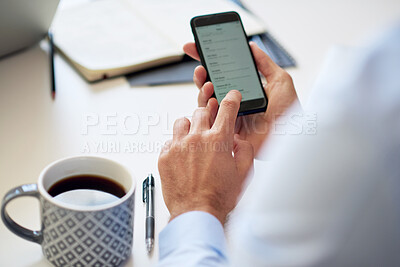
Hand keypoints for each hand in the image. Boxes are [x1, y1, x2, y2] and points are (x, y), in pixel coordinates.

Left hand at [158, 91, 253, 224]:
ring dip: (190, 127)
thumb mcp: (243, 173)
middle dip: (209, 114)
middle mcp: (197, 138)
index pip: (227, 109)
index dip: (231, 98)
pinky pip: (170, 141)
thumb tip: (237, 139)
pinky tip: (183, 157)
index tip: (231, 95)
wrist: (196, 213)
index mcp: (218, 140)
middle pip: (202, 111)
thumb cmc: (219, 196)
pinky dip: (177, 145)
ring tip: (194, 140)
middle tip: (211, 124)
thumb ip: (244, 149)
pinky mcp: (164, 156)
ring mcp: (178, 146)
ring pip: (182, 122)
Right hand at [183, 42, 299, 154]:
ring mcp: (228, 118)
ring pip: (205, 103)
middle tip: (201, 69)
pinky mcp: (226, 133)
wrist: (292, 135)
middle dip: (201, 76)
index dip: (206, 60)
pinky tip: (212, 101)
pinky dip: (207, 109)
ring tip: (209, 84)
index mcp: (243, 91)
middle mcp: (233, 104)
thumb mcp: (280, 81)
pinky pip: (210, 120)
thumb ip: (264, 63)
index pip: (221, 74)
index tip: (195, 47)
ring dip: (203, 91)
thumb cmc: (290, 111)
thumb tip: (251, 46)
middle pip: (208, 87)